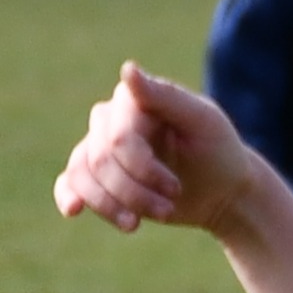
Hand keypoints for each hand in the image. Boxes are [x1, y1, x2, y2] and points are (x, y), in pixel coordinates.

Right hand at [51, 62, 261, 239]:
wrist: (223, 191)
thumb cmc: (219, 151)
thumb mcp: (203, 122)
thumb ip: (165, 95)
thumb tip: (127, 69)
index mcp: (133, 100)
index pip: (119, 139)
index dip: (143, 169)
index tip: (175, 188)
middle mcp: (110, 119)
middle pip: (100, 161)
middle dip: (133, 193)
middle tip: (169, 209)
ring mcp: (100, 146)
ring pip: (82, 175)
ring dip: (111, 205)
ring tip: (138, 224)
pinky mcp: (97, 174)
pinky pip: (70, 181)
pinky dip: (69, 195)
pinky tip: (73, 210)